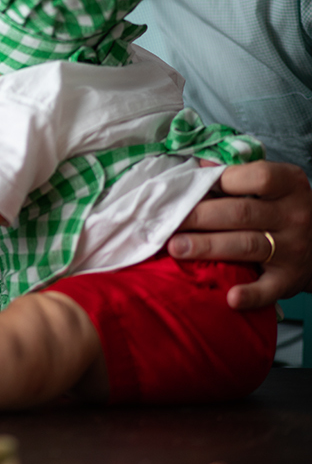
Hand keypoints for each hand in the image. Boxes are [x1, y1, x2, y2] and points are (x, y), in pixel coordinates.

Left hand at [168, 160, 311, 308]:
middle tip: (168, 221)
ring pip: (246, 246)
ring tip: (175, 247)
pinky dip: (251, 295)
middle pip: (241, 213)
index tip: (192, 185)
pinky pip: (269, 288)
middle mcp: (295, 215)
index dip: (223, 180)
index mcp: (290, 185)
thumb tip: (200, 166)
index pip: (259, 177)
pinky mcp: (289, 279)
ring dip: (207, 247)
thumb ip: (238, 175)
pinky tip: (231, 298)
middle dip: (200, 217)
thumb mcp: (272, 186)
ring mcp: (294, 248)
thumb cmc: (281, 208)